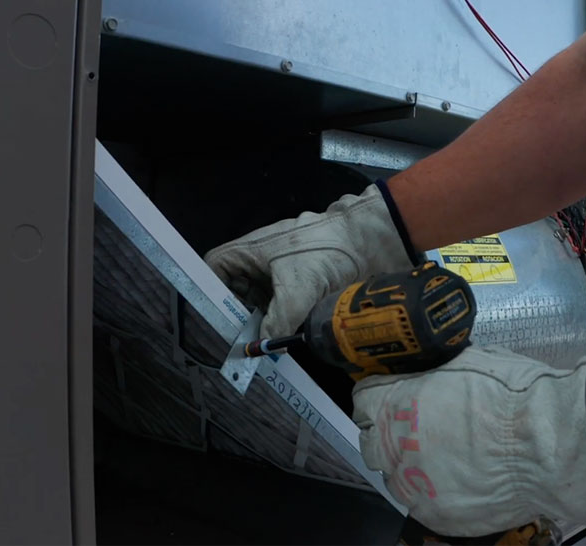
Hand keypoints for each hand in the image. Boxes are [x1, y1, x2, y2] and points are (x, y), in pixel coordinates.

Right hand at [204, 184, 414, 337]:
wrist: (374, 239)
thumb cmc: (330, 250)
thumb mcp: (298, 289)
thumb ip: (277, 321)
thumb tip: (264, 346)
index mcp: (252, 249)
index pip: (216, 267)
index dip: (211, 290)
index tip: (217, 318)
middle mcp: (264, 258)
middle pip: (238, 287)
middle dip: (240, 312)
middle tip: (245, 338)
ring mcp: (285, 268)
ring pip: (263, 297)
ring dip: (264, 318)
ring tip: (266, 341)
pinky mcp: (305, 279)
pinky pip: (286, 301)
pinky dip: (285, 317)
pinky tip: (288, 334)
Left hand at [352, 346, 585, 536]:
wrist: (545, 444)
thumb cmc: (513, 397)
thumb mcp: (468, 361)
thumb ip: (437, 372)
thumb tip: (433, 372)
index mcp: (395, 402)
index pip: (364, 400)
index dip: (381, 397)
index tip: (393, 399)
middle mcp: (394, 445)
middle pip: (371, 442)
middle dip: (388, 435)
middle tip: (418, 431)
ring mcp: (413, 484)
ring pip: (395, 478)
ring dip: (411, 468)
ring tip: (446, 460)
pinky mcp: (435, 515)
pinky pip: (424, 504)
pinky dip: (437, 494)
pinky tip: (462, 482)